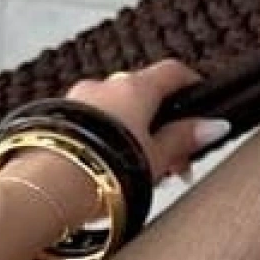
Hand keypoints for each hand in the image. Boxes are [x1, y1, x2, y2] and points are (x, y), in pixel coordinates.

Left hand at [0, 60, 229, 234]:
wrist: (46, 187)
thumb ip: (184, 139)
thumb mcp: (156, 158)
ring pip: (115, 110)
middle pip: (143, 95)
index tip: (200, 99)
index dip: (190, 83)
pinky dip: (105, 137)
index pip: (172, 71)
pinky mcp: (56, 120)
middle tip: (174, 162)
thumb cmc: (104, 171)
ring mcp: (77, 100)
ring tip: (140, 171)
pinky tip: (109, 166)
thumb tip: (213, 125)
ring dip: (131, 132)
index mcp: (135, 88)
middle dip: (161, 124)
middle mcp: (105, 85)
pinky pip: (91, 122)